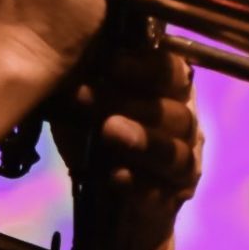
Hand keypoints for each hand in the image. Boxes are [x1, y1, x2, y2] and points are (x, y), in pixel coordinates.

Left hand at [50, 41, 204, 249]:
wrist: (111, 203)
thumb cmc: (97, 137)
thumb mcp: (84, 102)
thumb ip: (85, 76)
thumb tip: (63, 47)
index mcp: (170, 89)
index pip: (169, 69)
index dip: (143, 64)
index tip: (110, 60)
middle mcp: (185, 121)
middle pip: (176, 110)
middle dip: (138, 103)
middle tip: (99, 95)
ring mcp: (185, 162)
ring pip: (175, 151)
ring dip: (142, 140)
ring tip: (110, 131)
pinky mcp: (173, 198)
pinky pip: (162, 190)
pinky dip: (138, 183)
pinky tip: (116, 176)